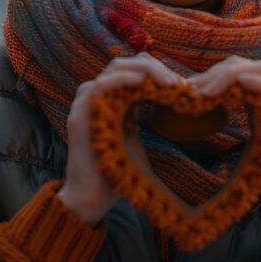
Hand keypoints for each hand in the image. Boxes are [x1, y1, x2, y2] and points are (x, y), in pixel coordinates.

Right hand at [57, 53, 180, 225]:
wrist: (93, 198)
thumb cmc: (118, 169)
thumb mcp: (136, 135)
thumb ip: (145, 115)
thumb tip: (174, 100)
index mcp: (111, 98)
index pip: (133, 69)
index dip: (156, 70)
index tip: (181, 85)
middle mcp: (97, 96)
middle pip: (125, 63)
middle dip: (153, 67)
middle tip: (175, 82)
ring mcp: (86, 103)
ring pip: (115, 68)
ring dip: (143, 70)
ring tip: (165, 81)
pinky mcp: (79, 114)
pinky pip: (100, 86)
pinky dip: (121, 79)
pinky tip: (139, 82)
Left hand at [189, 56, 260, 228]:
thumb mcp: (243, 152)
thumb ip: (229, 137)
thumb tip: (194, 135)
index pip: (238, 74)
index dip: (213, 75)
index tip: (187, 90)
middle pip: (246, 66)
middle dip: (217, 72)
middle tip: (191, 88)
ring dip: (232, 74)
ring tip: (208, 89)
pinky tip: (242, 82)